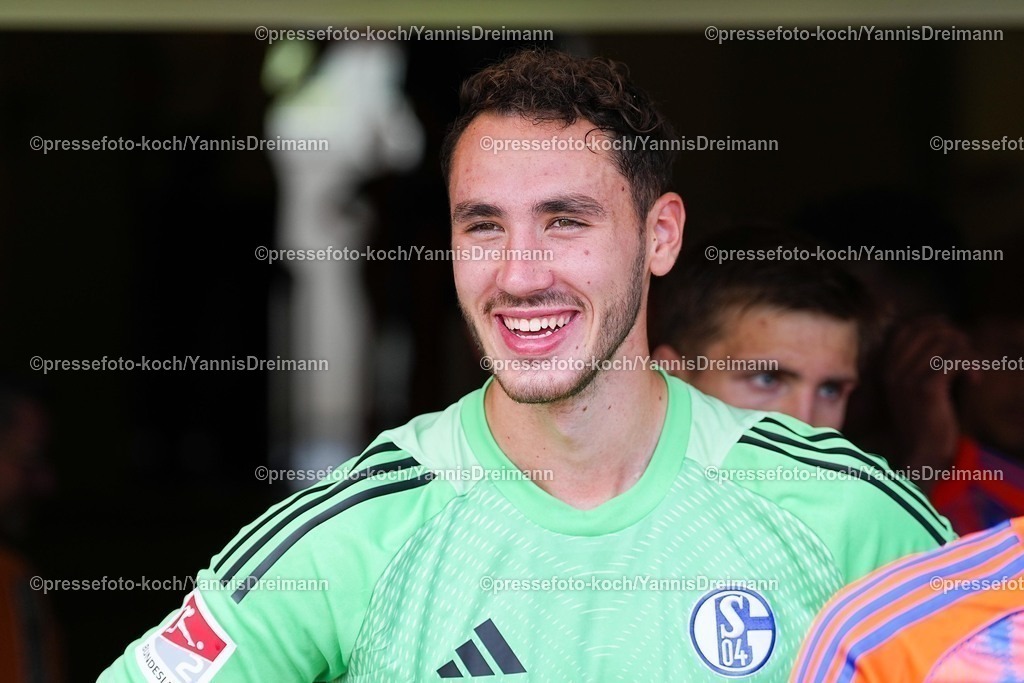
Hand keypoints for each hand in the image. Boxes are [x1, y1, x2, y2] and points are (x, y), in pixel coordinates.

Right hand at [884, 317, 969, 481]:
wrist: (921, 453)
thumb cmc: (925, 419)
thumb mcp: (916, 386)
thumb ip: (922, 360)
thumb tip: (946, 332)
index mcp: (886, 365)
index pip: (909, 326)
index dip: (935, 325)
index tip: (955, 341)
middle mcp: (892, 368)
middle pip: (929, 330)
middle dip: (955, 337)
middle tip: (969, 357)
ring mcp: (906, 377)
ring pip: (944, 342)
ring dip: (967, 352)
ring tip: (973, 370)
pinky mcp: (925, 387)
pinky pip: (954, 359)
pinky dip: (971, 365)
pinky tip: (975, 381)